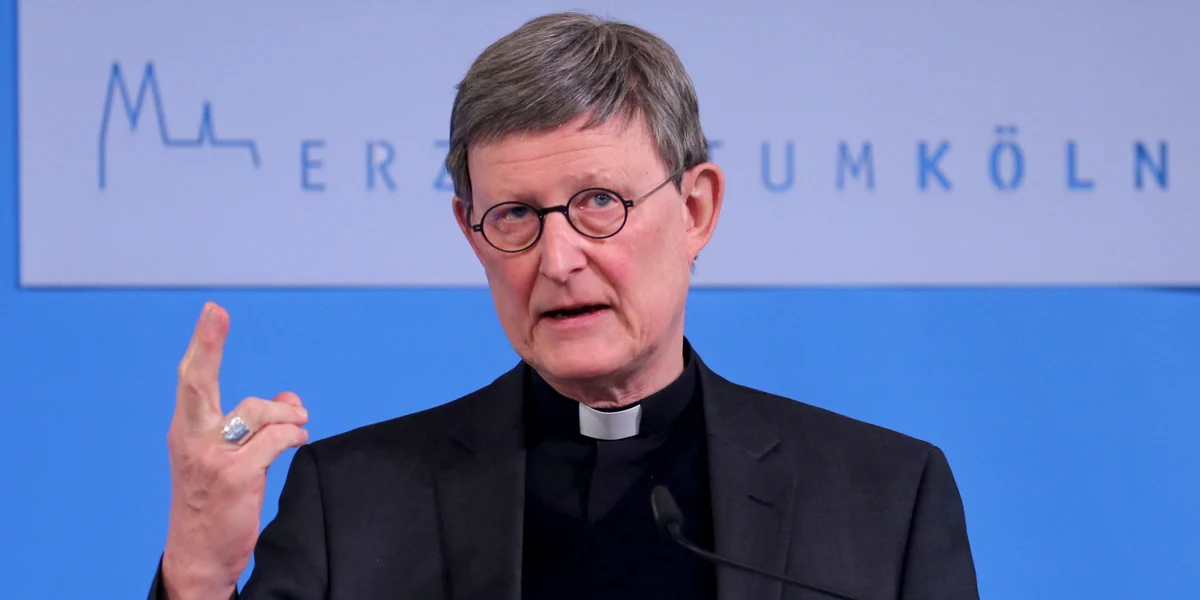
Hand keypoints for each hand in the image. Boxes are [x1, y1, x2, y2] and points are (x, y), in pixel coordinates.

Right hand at [160, 302, 309, 599]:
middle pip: (198, 383)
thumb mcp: (227, 459)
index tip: (213, 312)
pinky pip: (276, 440)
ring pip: (256, 411)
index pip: (191, 380)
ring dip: (285, 415)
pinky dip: (293, 435)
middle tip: (215, 312)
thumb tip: (291, 398)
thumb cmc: (213, 503)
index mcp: (186, 430)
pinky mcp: (235, 477)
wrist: (199, 556)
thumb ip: (257, 425)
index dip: (203, 344)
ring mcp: (211, 458)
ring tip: (296, 426)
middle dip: (207, 345)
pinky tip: (298, 441)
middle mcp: (191, 439)